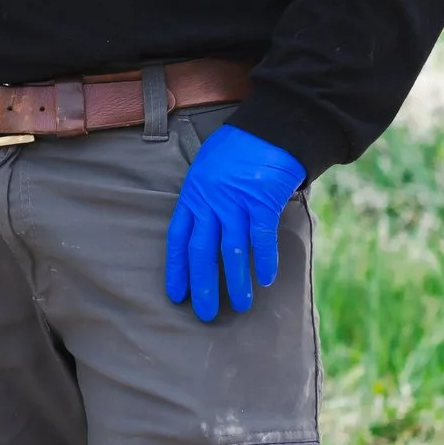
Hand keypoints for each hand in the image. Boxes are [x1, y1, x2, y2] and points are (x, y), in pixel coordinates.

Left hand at [164, 124, 304, 322]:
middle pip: (201, 251)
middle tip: (206, 314)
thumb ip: (203, 199)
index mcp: (193, 195)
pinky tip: (266, 279)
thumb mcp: (206, 170)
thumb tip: (203, 229)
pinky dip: (264, 261)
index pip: (178, 238)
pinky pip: (261, 239)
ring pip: (231, 251)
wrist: (267, 130)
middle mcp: (210, 202)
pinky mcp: (261, 202)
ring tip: (241, 305)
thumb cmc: (236, 150)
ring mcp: (235, 202)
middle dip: (203, 286)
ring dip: (235, 282)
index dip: (176, 268)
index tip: (176, 294)